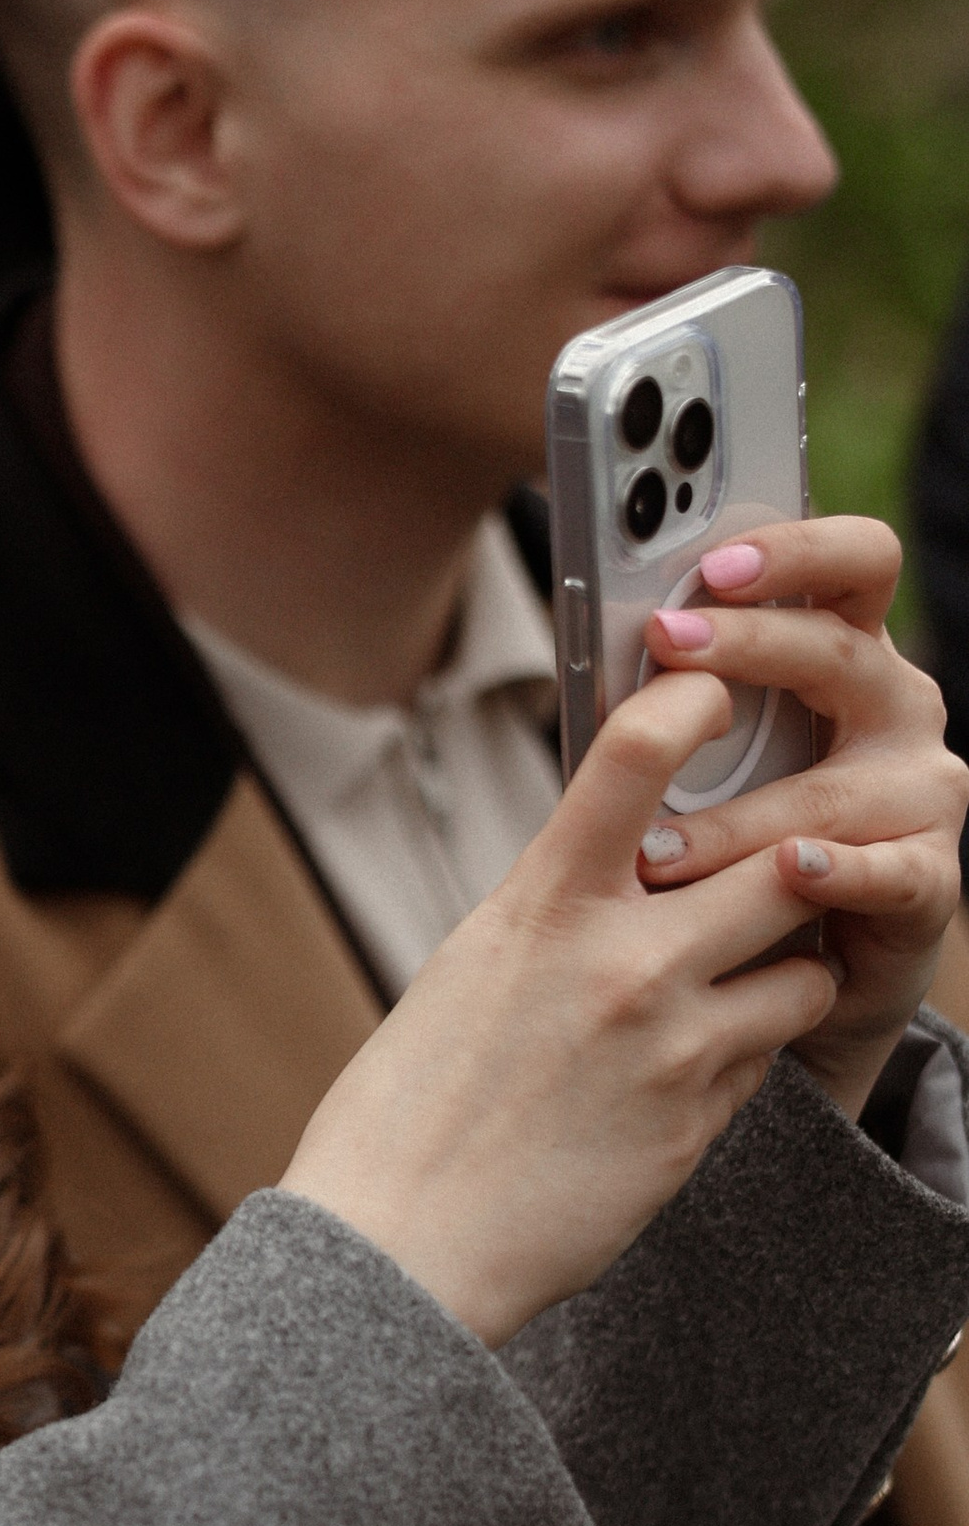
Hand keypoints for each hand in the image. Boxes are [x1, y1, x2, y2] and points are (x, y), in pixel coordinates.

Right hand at [283, 669, 850, 1342]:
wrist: (397, 1251)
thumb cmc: (403, 1112)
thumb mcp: (466, 973)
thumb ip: (552, 912)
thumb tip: (614, 867)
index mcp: (541, 906)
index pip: (640, 751)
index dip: (698, 702)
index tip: (713, 692)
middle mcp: (623, 961)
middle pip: (782, 858)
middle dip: (791, 857)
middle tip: (777, 858)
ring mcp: (676, 1046)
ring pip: (804, 966)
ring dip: (786, 964)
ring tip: (735, 982)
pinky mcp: (702, 1123)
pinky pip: (768, 1057)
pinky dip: (747, 1050)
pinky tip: (685, 1073)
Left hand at [630, 517, 964, 1117]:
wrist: (781, 976)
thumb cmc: (726, 848)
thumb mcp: (696, 765)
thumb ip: (669, 708)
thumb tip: (596, 652)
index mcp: (847, 657)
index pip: (852, 565)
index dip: (794, 549)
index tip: (713, 560)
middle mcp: (896, 712)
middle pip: (843, 651)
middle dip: (750, 642)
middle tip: (667, 639)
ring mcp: (924, 794)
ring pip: (836, 787)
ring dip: (740, 813)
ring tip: (659, 844)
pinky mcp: (930, 880)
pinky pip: (890, 871)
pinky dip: (836, 871)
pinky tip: (790, 869)